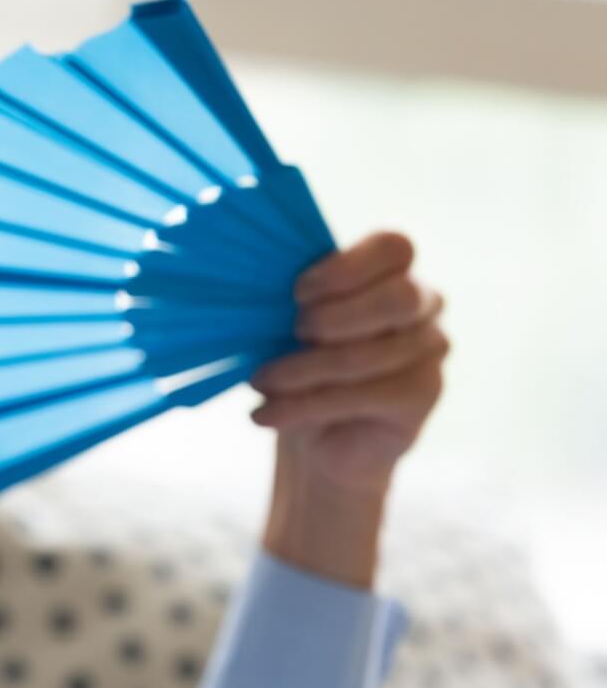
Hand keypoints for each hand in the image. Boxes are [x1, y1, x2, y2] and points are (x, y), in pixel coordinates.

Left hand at [249, 231, 450, 491]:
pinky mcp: (424, 394)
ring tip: (259, 382)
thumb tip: (255, 291)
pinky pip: (364, 395)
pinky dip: (304, 405)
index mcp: (391, 271)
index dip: (343, 269)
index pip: (393, 247)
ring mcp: (431, 348)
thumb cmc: (301, 365)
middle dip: (332, 318)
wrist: (321, 440)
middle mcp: (423, 302)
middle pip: (398, 297)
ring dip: (301, 371)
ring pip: (367, 355)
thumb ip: (293, 303)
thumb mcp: (289, 326)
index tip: (296, 294)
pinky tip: (265, 414)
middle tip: (292, 334)